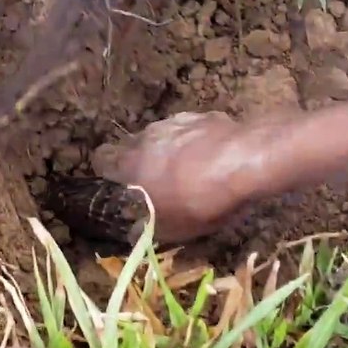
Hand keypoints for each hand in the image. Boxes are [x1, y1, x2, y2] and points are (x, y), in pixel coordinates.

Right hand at [94, 111, 297, 243]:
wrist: (246, 163)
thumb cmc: (201, 202)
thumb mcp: (171, 229)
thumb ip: (146, 228)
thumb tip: (134, 231)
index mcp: (130, 163)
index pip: (101, 158)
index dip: (108, 171)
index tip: (121, 185)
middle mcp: (146, 137)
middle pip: (132, 146)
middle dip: (141, 162)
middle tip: (159, 183)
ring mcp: (175, 122)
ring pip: (161, 136)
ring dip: (168, 151)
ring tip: (190, 171)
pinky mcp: (201, 116)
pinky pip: (189, 131)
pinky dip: (194, 143)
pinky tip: (213, 159)